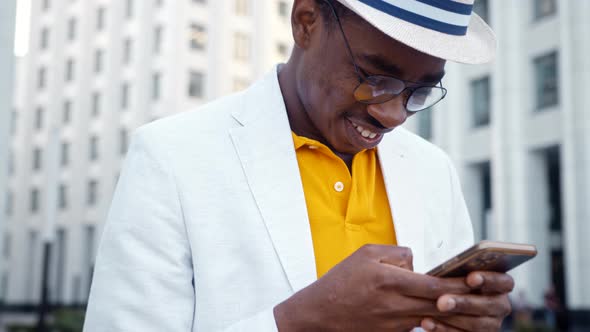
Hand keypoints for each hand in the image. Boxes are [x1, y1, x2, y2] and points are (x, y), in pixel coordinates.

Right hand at [274, 244, 470, 331]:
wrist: (320, 313)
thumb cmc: (341, 279)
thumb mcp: (366, 254)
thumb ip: (397, 253)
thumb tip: (417, 263)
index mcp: (390, 281)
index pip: (435, 286)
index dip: (459, 284)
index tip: (477, 279)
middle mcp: (395, 305)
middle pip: (439, 304)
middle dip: (464, 299)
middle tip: (484, 292)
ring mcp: (394, 323)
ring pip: (432, 317)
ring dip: (451, 311)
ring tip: (470, 303)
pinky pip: (418, 325)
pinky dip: (432, 319)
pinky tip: (442, 313)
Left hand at [421, 271, 514, 331]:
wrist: (440, 307)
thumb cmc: (445, 283)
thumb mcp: (448, 273)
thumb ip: (446, 266)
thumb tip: (411, 252)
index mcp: (498, 285)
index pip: (504, 281)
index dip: (489, 279)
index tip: (470, 278)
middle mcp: (499, 305)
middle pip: (489, 305)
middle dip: (463, 302)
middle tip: (442, 301)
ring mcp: (490, 324)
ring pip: (476, 323)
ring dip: (452, 317)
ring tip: (434, 309)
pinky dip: (443, 329)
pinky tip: (427, 322)